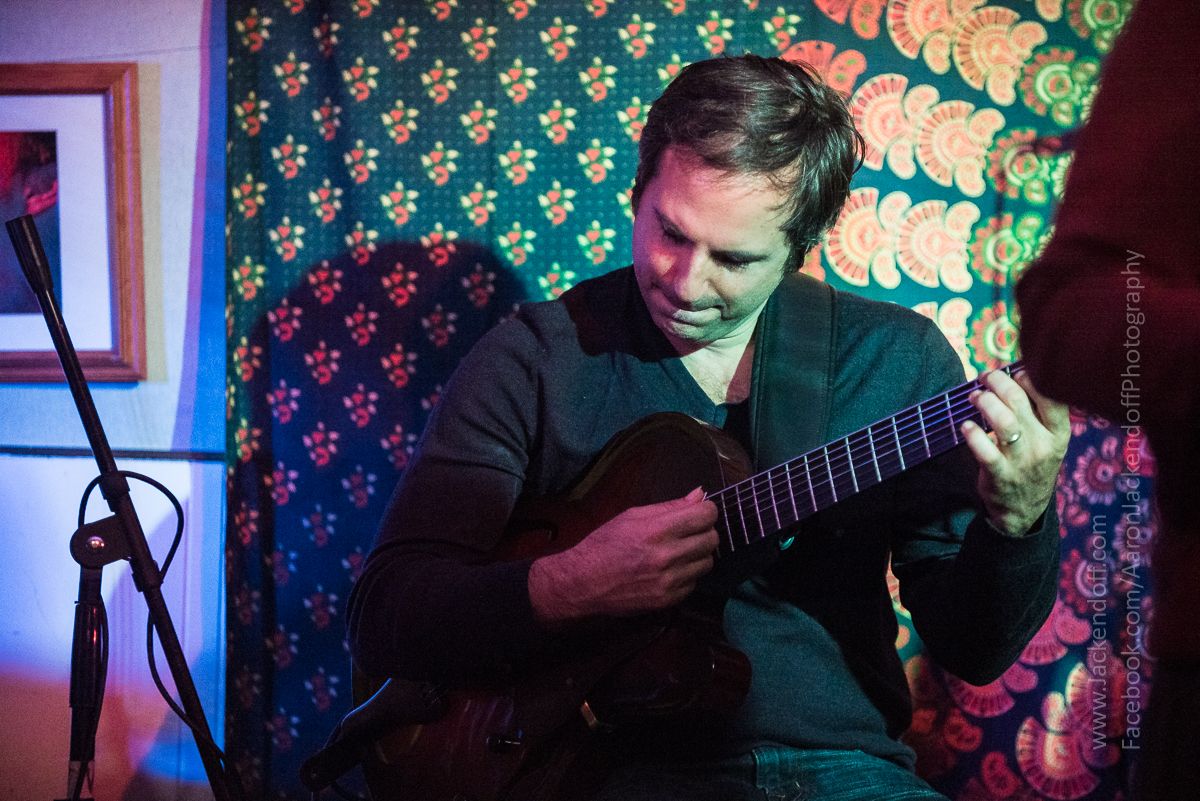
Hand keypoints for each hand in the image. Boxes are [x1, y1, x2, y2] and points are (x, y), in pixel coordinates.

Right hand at [528, 487, 719, 622]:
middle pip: (712, 539)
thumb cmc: (605, 544)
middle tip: (689, 532)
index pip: (706, 515)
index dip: (706, 510)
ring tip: (679, 551)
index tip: (699, 512)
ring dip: (698, 554)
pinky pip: (695, 582)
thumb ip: (669, 507)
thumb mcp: (632, 516)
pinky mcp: (668, 600)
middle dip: (704, 531)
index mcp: (657, 530)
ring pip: (708, 562)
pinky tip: (671, 569)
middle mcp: (667, 556)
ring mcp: (669, 580)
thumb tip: (699, 495)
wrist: (583, 582)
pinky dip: (688, 574)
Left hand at [960, 369, 1069, 535]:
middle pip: (1019, 401)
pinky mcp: (1001, 476)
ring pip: (1003, 422)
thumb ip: (1036, 411)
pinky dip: (972, 434)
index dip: (1026, 375)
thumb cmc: (1031, 464)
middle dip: (997, 382)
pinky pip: (985, 451)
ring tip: (974, 397)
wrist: (1024, 510)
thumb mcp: (1047, 439)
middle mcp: (1045, 445)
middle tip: (984, 378)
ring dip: (984, 402)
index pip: (1049, 394)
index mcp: (1060, 432)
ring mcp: (1023, 462)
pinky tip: (966, 426)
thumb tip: (1015, 372)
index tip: (1010, 370)